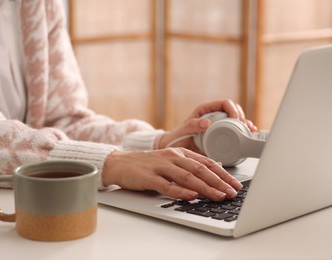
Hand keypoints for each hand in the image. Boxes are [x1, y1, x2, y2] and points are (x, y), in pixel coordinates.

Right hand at [102, 148, 242, 200]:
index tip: (235, 184)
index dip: (222, 174)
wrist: (120, 163)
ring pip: (187, 177)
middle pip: (200, 169)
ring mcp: (160, 166)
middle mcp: (172, 157)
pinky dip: (180, 191)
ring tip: (218, 196)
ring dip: (205, 187)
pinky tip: (191, 196)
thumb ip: (189, 165)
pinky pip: (167, 185)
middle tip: (232, 192)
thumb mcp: (170, 160)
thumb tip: (213, 170)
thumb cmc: (147, 165)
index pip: (206, 163)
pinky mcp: (149, 177)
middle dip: (219, 182)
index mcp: (179, 153)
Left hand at [158, 99, 256, 151]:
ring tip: (249, 130)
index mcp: (205, 110)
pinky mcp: (220, 136)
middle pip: (233, 110)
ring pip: (236, 121)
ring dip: (244, 124)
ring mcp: (218, 126)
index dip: (233, 109)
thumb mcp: (183, 130)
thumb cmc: (177, 138)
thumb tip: (207, 123)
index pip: (224, 103)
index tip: (236, 119)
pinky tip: (247, 135)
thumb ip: (193, 125)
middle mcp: (213, 116)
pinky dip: (242, 133)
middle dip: (241, 117)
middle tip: (244, 126)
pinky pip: (234, 132)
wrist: (174, 149)